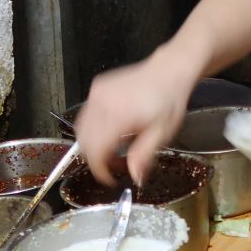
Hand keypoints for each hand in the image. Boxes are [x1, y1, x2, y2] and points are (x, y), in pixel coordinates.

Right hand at [73, 49, 198, 185]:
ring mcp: (97, 93)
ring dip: (92, 144)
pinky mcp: (97, 88)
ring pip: (81, 129)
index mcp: (119, 115)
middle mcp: (103, 102)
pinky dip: (93, 128)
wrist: (169, 71)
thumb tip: (134, 177)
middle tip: (115, 165)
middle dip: (96, 158)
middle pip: (84, 141)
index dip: (99, 169)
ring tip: (114, 149)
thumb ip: (144, 155)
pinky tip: (111, 131)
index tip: (109, 178)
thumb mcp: (162, 132)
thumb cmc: (169, 100)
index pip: (96, 150)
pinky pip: (86, 115)